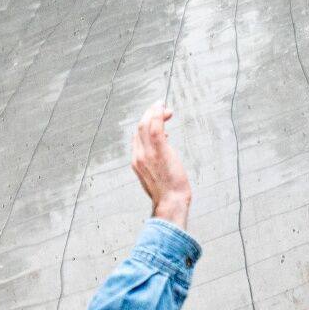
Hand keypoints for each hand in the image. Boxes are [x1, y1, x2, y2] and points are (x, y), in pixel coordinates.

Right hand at [130, 104, 190, 228]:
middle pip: (139, 127)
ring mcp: (147, 154)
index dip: (146, 125)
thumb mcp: (158, 175)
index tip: (159, 120)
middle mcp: (138, 156)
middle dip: (150, 114)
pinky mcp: (158, 151)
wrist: (171, 202)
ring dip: (154, 111)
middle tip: (163, 109)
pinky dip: (158, 114)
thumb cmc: (169, 192)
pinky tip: (163, 108)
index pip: (137, 137)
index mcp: (136, 162)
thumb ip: (157, 162)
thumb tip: (165, 149)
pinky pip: (155, 127)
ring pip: (145, 124)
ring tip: (164, 107)